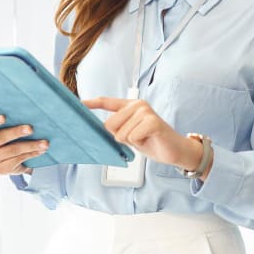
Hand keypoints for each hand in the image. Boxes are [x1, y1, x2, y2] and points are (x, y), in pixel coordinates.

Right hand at [0, 115, 48, 175]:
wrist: (3, 161)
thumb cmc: (4, 139)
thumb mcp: (1, 130)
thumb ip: (7, 122)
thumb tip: (28, 111)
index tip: (3, 117)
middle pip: (0, 138)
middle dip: (17, 132)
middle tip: (31, 129)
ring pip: (12, 150)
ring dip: (31, 145)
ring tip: (44, 143)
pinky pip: (18, 160)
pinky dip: (31, 154)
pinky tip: (40, 151)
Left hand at [82, 96, 205, 173]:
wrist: (175, 151)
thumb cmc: (152, 142)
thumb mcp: (130, 135)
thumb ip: (117, 129)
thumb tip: (101, 129)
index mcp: (130, 106)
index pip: (107, 102)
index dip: (92, 103)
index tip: (79, 104)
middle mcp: (137, 105)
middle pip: (110, 124)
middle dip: (120, 137)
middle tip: (137, 137)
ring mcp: (145, 111)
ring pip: (121, 133)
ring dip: (131, 142)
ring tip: (144, 138)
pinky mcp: (152, 121)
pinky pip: (132, 137)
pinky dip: (139, 143)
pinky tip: (149, 140)